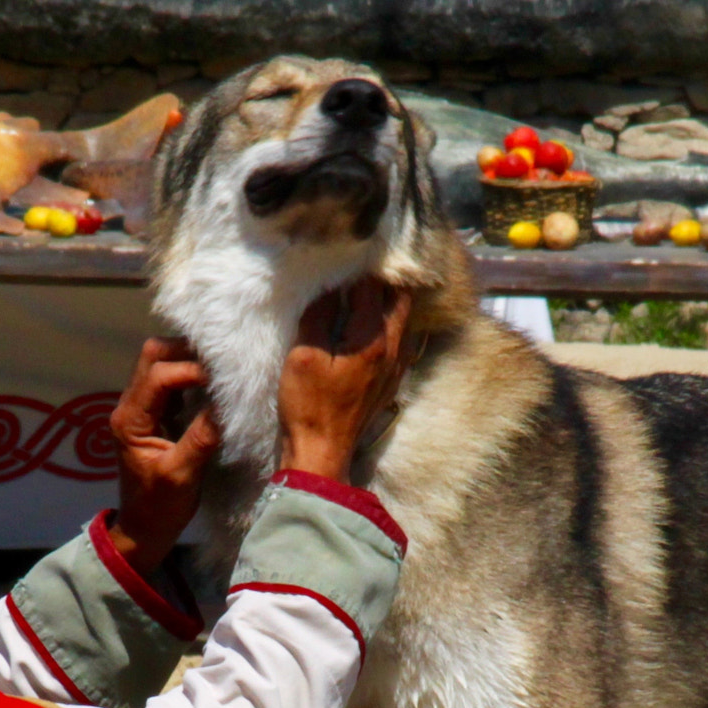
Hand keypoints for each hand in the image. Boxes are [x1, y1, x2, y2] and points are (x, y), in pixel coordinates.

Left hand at [108, 338, 220, 576]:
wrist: (144, 529)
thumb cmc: (160, 507)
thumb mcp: (183, 475)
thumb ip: (201, 437)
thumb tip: (225, 404)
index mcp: (130, 420)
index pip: (158, 375)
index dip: (190, 369)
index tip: (221, 379)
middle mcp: (130, 406)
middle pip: (152, 356)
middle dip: (185, 352)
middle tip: (219, 364)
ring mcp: (141, 409)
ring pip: (159, 364)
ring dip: (187, 361)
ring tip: (218, 372)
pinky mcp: (154, 415)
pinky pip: (169, 382)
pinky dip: (189, 377)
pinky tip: (211, 387)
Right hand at [278, 278, 412, 482]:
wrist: (321, 454)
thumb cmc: (309, 407)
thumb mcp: (304, 355)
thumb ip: (320, 315)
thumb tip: (330, 285)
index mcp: (373, 339)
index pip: (372, 288)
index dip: (358, 268)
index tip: (346, 252)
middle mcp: (393, 351)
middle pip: (400, 299)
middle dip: (384, 279)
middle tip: (362, 265)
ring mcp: (395, 369)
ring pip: (403, 321)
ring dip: (389, 302)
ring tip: (367, 290)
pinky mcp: (390, 383)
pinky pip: (400, 343)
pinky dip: (389, 325)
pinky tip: (371, 325)